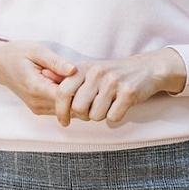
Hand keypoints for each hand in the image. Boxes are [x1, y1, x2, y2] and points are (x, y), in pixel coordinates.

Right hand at [0, 39, 77, 115]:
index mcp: (36, 88)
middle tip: (84, 75)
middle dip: (79, 93)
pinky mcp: (39, 109)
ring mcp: (37, 108)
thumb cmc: (18, 53)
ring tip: (74, 77)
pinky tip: (67, 83)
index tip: (86, 74)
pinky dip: (67, 99)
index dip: (79, 88)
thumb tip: (75, 70)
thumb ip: (56, 62)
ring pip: (66, 110)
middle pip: (69, 106)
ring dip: (74, 97)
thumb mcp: (37, 50)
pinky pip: (60, 109)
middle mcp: (36, 103)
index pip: (65, 98)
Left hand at [53, 48, 186, 126]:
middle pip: (79, 108)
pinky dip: (116, 117)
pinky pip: (113, 117)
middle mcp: (97, 73)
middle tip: (93, 111)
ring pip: (96, 115)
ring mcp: (113, 82)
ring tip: (108, 105)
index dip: (60, 111)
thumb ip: (66, 75)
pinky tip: (120, 106)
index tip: (64, 122)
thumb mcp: (89, 70)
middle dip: (85, 116)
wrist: (146, 69)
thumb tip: (42, 76)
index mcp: (84, 68)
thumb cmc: (113, 74)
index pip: (63, 92)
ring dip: (101, 116)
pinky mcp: (129, 92)